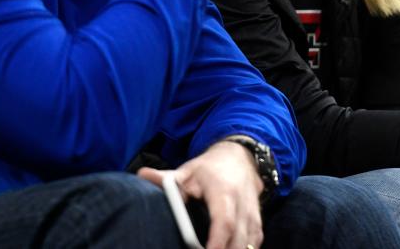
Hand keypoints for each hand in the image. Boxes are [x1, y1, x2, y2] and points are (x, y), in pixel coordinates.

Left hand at [138, 140, 263, 248]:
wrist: (240, 159)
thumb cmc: (210, 169)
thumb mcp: (188, 171)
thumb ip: (166, 179)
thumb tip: (142, 176)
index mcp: (224, 192)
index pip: (224, 221)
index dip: (217, 240)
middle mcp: (242, 205)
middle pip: (238, 239)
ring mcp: (253, 215)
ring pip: (249, 243)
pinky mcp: (257, 223)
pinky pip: (254, 243)